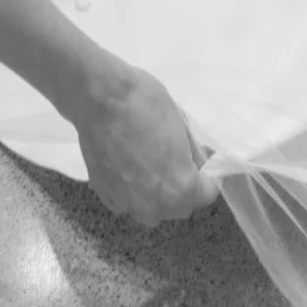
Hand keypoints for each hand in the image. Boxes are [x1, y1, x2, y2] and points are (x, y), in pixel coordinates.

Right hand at [73, 61, 215, 224]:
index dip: (207, 174)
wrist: (99, 97)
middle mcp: (154, 207)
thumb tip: (194, 162)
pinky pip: (127, 200)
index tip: (201, 157)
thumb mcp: (182, 125)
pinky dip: (131, 188)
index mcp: (180, 189)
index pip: (207, 193)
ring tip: (148, 162)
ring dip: (155, 193)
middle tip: (175, 158)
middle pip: (179, 205)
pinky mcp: (105, 196)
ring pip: (151, 208)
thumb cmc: (145, 104)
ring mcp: (127, 205)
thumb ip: (190, 155)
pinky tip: (125, 163)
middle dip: (182, 186)